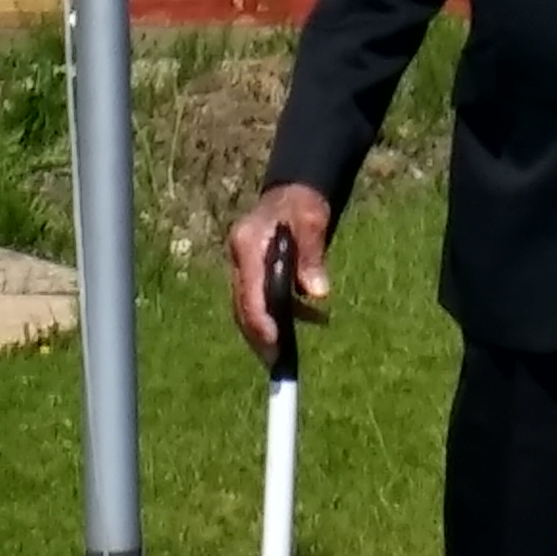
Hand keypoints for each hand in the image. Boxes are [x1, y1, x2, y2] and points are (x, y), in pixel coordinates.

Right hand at [229, 185, 333, 362]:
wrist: (294, 192)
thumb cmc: (303, 203)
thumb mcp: (312, 221)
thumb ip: (312, 257)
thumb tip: (317, 293)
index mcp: (247, 243)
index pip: (249, 291)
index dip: (261, 321)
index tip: (275, 345)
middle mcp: (239, 257)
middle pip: (242, 305)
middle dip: (259, 335)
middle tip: (277, 363)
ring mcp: (243, 266)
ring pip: (248, 307)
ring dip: (267, 331)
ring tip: (287, 355)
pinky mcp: (252, 273)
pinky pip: (259, 301)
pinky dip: (279, 316)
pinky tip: (308, 320)